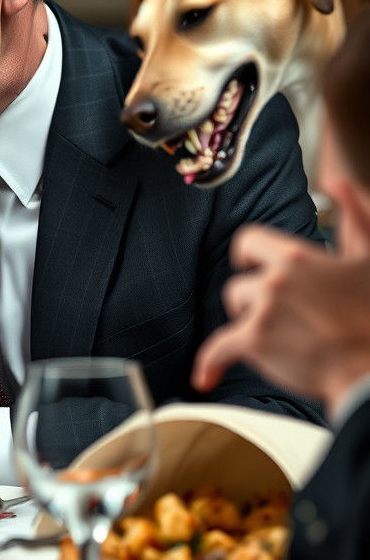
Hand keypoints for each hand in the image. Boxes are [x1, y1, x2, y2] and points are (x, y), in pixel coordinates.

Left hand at [193, 224, 369, 414]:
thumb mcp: (369, 257)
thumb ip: (353, 215)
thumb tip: (338, 183)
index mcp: (297, 257)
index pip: (248, 241)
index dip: (249, 255)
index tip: (254, 264)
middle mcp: (275, 280)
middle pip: (240, 285)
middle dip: (255, 300)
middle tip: (284, 316)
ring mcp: (262, 311)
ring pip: (235, 312)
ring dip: (250, 324)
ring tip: (284, 338)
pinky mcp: (254, 343)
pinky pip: (216, 350)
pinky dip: (210, 364)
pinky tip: (206, 376)